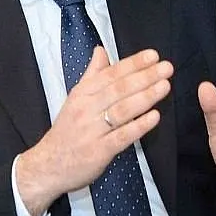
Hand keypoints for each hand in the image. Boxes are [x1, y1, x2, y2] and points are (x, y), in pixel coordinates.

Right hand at [16, 47, 172, 215]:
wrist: (49, 165)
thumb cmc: (67, 131)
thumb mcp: (75, 98)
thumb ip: (92, 74)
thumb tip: (101, 51)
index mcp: (82, 94)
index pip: (110, 74)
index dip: (133, 63)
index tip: (152, 55)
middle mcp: (86, 109)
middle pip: (119, 89)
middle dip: (145, 77)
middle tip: (166, 68)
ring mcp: (92, 130)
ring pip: (121, 110)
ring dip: (145, 97)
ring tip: (164, 86)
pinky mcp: (99, 151)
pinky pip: (121, 136)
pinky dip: (139, 126)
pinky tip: (154, 117)